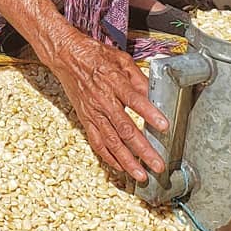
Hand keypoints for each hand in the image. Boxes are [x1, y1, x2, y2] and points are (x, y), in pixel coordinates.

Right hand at [44, 25, 169, 181]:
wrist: (66, 57)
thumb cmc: (95, 55)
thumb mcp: (121, 59)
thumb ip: (138, 77)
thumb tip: (154, 92)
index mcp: (114, 82)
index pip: (135, 101)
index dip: (150, 114)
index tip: (164, 126)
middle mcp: (103, 101)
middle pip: (125, 129)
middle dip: (143, 150)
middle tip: (157, 164)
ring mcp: (93, 113)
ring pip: (111, 142)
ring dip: (127, 161)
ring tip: (141, 175)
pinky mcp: (85, 119)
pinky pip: (97, 142)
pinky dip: (108, 157)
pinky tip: (120, 167)